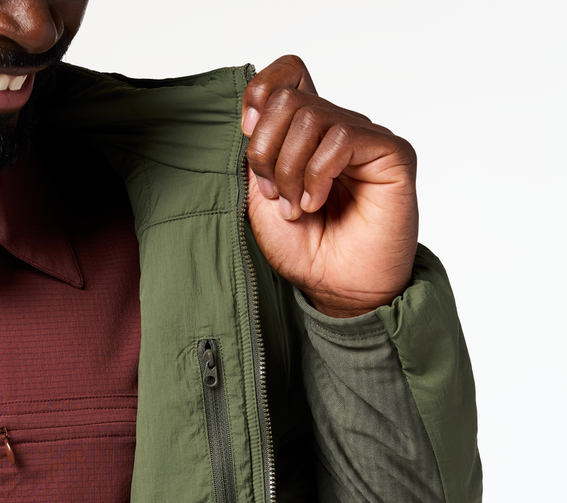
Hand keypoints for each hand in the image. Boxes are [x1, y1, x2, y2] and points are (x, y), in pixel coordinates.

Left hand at [242, 56, 418, 317]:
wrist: (337, 289)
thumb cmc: (305, 249)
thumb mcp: (262, 196)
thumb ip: (259, 150)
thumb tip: (256, 110)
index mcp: (309, 133)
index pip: (289, 74)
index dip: (260, 93)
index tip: (249, 136)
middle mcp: (339, 128)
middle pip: (289, 98)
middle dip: (267, 151)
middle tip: (276, 195)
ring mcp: (366, 138)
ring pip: (311, 116)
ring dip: (290, 170)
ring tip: (298, 207)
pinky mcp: (391, 153)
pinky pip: (342, 137)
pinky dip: (318, 174)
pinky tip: (317, 203)